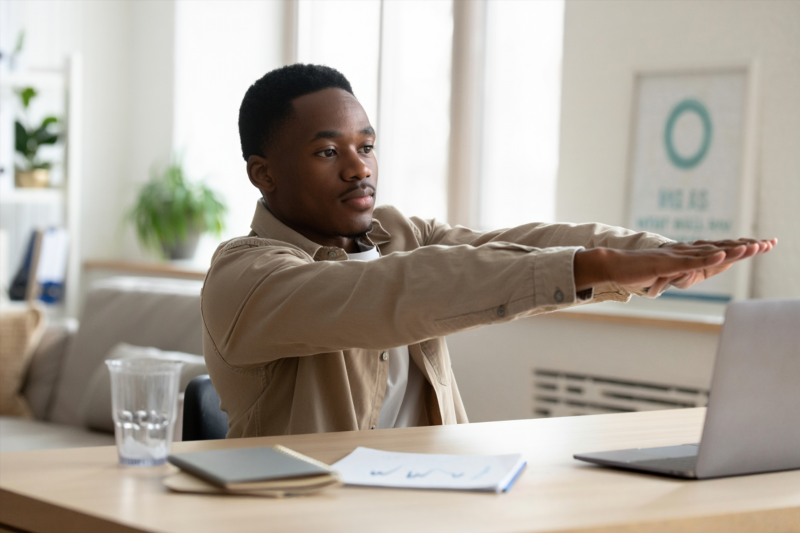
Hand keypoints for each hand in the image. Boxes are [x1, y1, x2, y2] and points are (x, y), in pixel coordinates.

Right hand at [573, 238, 776, 294]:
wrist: (613, 265)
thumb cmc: (635, 271)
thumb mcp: (663, 275)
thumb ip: (676, 274)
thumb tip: (687, 276)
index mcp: (685, 255)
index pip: (718, 249)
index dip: (739, 247)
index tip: (761, 245)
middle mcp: (684, 251)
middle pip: (720, 247)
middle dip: (745, 246)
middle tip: (769, 243)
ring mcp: (676, 256)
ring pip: (709, 252)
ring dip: (733, 250)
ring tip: (755, 248)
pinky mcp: (666, 263)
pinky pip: (690, 261)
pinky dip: (708, 257)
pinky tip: (723, 254)